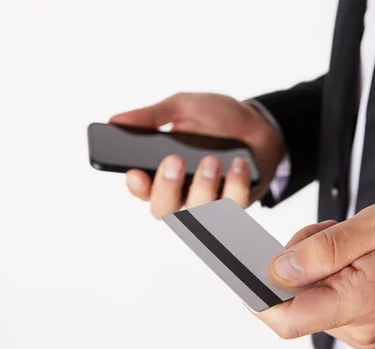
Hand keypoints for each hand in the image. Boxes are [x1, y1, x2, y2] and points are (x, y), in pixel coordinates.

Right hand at [109, 93, 284, 216]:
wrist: (258, 123)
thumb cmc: (217, 118)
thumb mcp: (183, 108)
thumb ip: (151, 116)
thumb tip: (116, 120)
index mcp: (163, 172)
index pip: (142, 190)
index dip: (137, 187)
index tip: (135, 173)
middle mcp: (184, 192)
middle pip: (164, 210)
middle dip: (167, 188)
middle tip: (175, 160)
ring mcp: (211, 201)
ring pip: (199, 214)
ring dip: (204, 187)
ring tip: (212, 159)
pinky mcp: (237, 203)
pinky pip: (234, 206)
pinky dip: (236, 185)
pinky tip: (239, 164)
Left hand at [256, 198, 374, 348]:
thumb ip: (326, 248)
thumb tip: (281, 269)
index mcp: (363, 301)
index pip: (289, 319)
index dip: (259, 297)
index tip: (247, 269)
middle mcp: (360, 326)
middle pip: (295, 301)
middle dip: (296, 263)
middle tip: (326, 233)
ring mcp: (361, 329)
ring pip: (308, 297)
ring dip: (313, 264)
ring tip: (344, 240)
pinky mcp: (361, 324)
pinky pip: (324, 299)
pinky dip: (325, 273)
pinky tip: (347, 255)